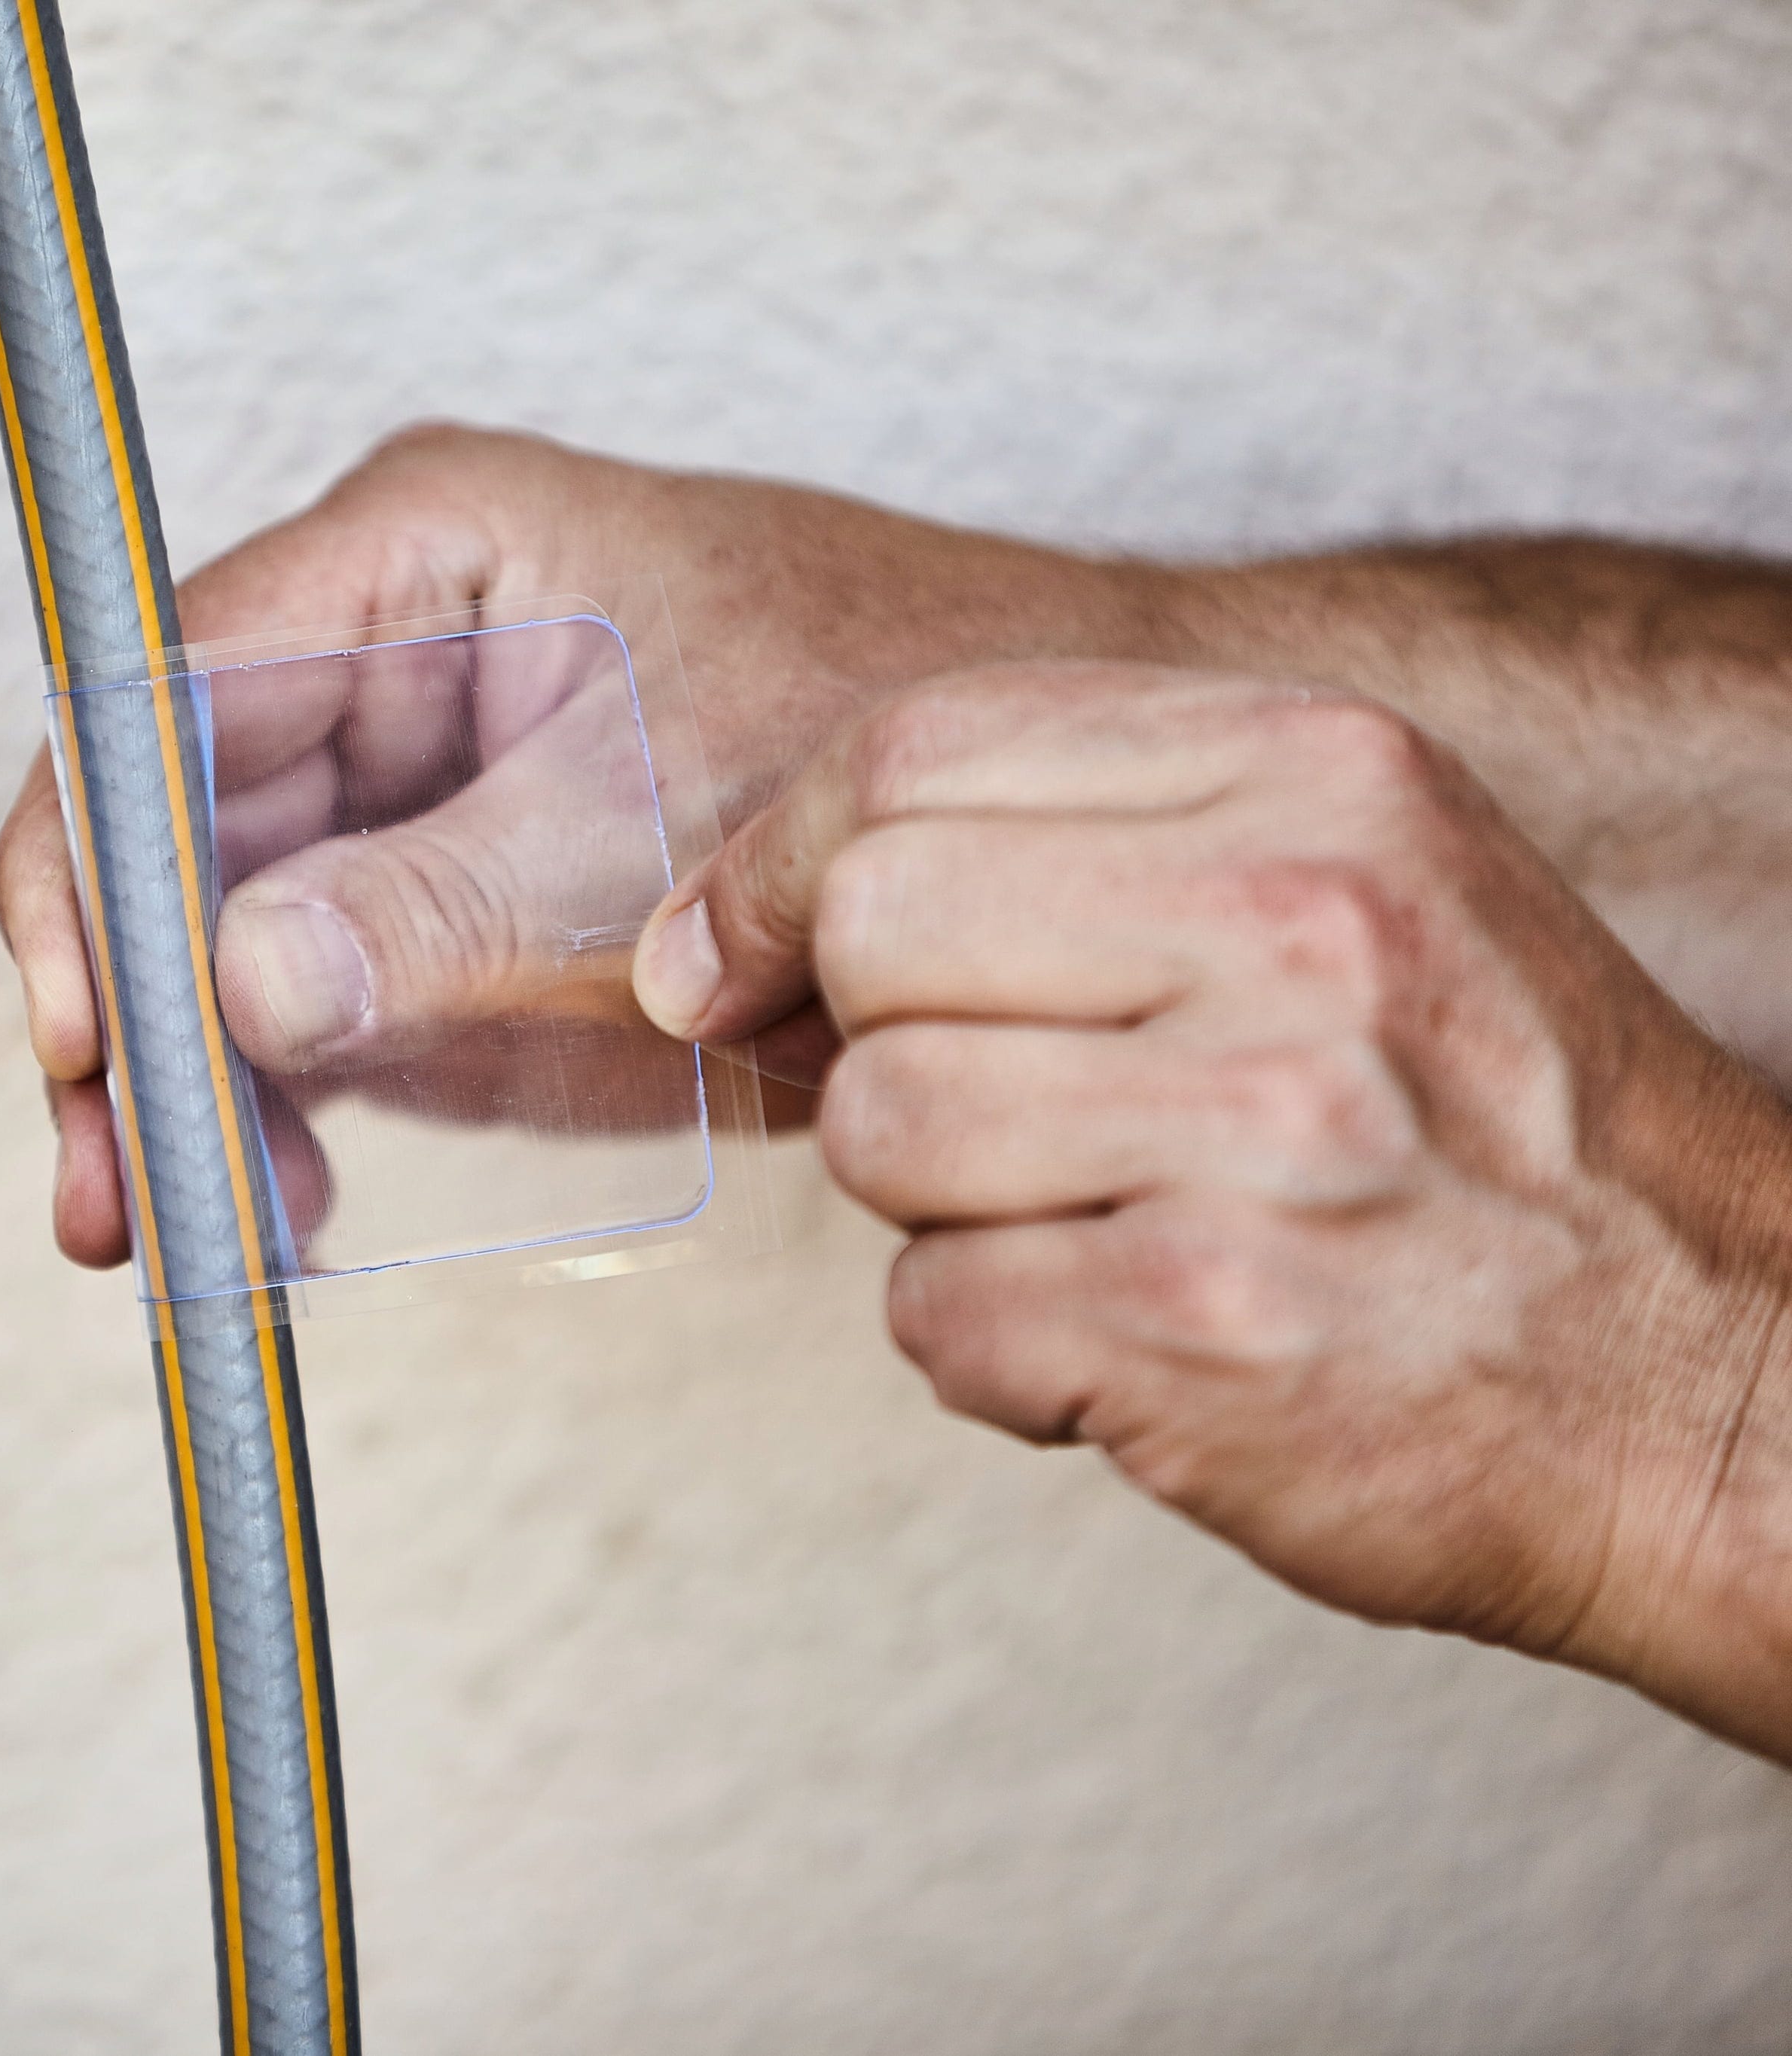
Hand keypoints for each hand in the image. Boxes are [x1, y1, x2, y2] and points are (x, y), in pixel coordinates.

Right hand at [0, 424, 1168, 1265]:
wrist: (1045, 820)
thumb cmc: (892, 741)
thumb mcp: (658, 833)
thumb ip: (443, 907)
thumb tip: (234, 977)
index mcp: (422, 550)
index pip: (162, 689)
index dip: (92, 857)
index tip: (91, 1024)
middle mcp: (380, 648)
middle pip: (160, 820)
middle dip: (122, 1007)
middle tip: (114, 1191)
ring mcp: (401, 775)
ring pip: (210, 924)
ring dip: (184, 1079)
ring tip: (191, 1230)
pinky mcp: (437, 887)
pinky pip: (304, 992)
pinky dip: (277, 1101)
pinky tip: (281, 1201)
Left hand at [632, 661, 1791, 1759]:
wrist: (1718, 1378)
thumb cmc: (1493, 1137)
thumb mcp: (1355, 886)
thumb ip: (1078, 847)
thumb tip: (732, 919)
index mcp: (1321, 773)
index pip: (917, 746)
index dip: (777, 861)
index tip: (728, 954)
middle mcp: (1298, 923)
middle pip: (869, 926)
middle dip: (883, 1039)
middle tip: (1020, 1117)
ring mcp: (1258, 1128)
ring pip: (880, 1127)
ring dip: (946, 1212)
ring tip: (1109, 1231)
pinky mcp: (1203, 1323)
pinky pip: (930, 1315)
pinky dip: (1000, 1356)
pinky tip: (1140, 1347)